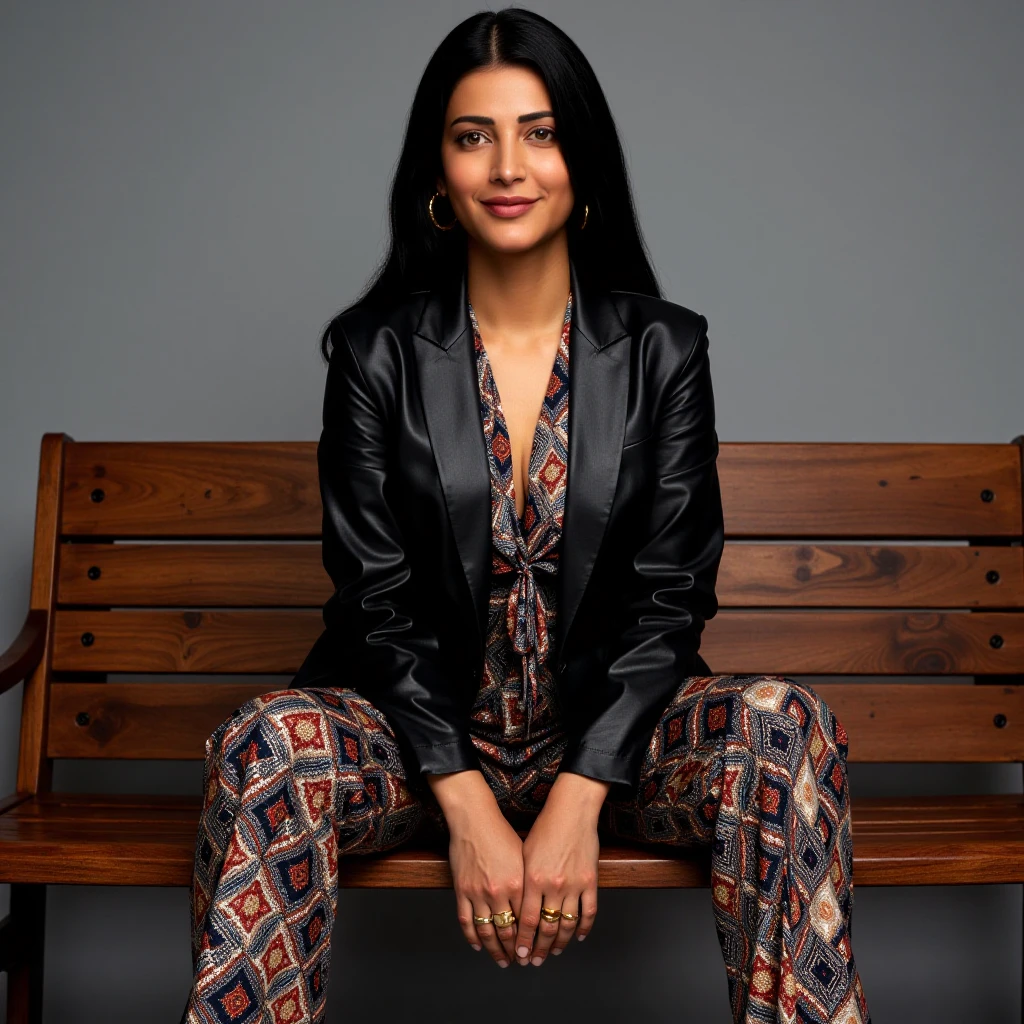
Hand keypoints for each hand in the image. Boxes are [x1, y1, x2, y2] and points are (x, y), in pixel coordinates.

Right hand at [427, 769, 523, 967]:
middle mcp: (500, 892)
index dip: (534, 940)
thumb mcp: (524, 856)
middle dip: (517, 951)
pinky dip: (473, 937)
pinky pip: (467, 921)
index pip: (528, 921)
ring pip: (488, 932)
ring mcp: (478, 893)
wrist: (474, 819)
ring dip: (496, 951)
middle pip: (509, 932)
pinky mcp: (462, 890)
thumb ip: (529, 883)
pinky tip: (479, 946)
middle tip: (522, 962)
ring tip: (503, 961)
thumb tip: (538, 906)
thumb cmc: (501, 833)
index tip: (537, 950)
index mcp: (519, 883)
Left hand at [515, 772, 608, 965]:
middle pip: (546, 927)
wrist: (572, 811)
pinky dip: (584, 928)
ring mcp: (573, 885)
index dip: (523, 941)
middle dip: (538, 948)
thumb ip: (521, 881)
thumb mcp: (524, 853)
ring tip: (553, 952)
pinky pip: (588, 913)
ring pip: (567, 925)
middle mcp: (553, 886)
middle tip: (534, 960)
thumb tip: (515, 907)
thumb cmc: (545, 828)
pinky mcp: (590, 882)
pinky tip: (579, 937)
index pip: (526, 921)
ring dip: (559, 943)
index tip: (520, 954)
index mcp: (533, 879)